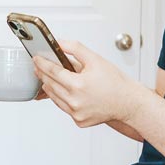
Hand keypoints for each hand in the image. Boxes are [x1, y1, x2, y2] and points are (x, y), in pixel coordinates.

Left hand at [31, 40, 145, 128]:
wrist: (128, 102)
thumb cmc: (115, 82)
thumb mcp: (95, 59)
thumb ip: (75, 48)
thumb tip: (58, 43)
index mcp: (78, 84)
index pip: (52, 71)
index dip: (42, 63)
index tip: (36, 59)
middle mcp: (75, 101)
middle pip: (50, 85)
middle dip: (43, 74)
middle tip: (39, 66)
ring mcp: (76, 113)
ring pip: (54, 97)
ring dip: (50, 86)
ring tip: (49, 77)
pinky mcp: (79, 121)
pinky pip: (64, 108)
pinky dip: (62, 98)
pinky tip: (64, 91)